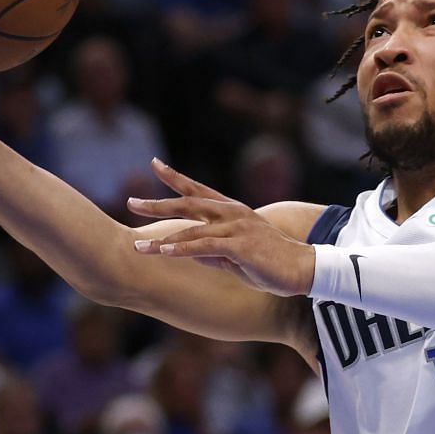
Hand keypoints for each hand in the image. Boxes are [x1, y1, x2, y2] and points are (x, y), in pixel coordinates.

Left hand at [128, 159, 316, 294]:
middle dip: (158, 204)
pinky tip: (164, 252)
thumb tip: (191, 252)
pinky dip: (182, 249)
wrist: (302, 269)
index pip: (198, 190)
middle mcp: (233, 214)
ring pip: (192, 229)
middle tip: (131, 203)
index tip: (154, 164)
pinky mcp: (240, 246)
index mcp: (233, 211)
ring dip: (162, 239)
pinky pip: (205, 246)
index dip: (176, 177)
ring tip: (138, 245)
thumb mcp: (237, 256)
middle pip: (189, 203)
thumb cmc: (271, 263)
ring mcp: (237, 228)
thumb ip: (214, 251)